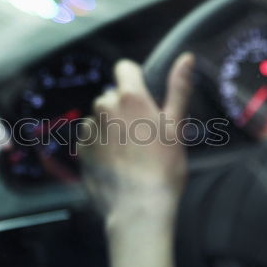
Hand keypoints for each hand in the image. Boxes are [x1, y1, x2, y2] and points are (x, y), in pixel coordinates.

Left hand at [79, 53, 194, 220]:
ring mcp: (89, 129)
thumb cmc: (163, 168)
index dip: (135, 79)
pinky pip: (91, 138)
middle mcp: (104, 107)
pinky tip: (116, 165)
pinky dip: (100, 146)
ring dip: (111, 127)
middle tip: (143, 135)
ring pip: (100, 118)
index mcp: (130, 97)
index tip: (145, 99)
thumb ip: (178, 89)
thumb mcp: (176, 127)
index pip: (124, 68)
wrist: (138, 208)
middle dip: (124, 109)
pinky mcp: (80, 150)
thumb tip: (186, 57)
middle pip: (113, 96)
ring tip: (129, 154)